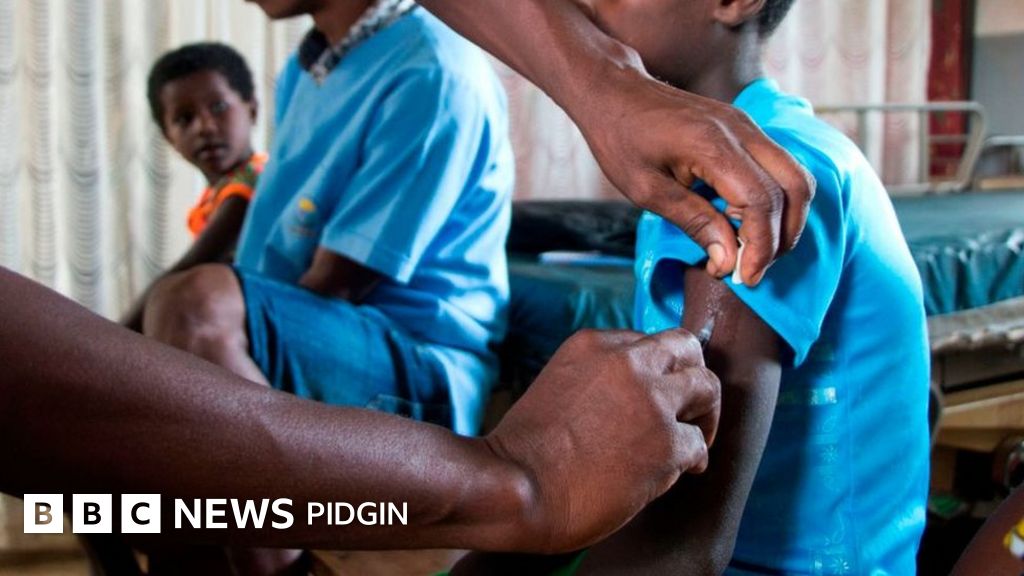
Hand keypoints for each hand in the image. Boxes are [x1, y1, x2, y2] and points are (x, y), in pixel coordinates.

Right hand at [485, 328, 720, 552]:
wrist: (514, 487)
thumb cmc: (524, 452)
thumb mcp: (557, 387)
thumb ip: (596, 381)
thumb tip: (630, 403)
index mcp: (593, 346)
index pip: (644, 342)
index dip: (655, 369)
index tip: (654, 392)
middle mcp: (627, 363)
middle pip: (686, 347)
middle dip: (693, 374)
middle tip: (691, 407)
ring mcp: (651, 401)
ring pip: (707, 386)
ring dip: (705, 413)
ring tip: (697, 437)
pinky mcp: (667, 444)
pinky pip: (698, 444)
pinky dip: (693, 459)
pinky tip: (681, 472)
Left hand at [577, 64, 814, 285]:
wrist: (614, 91)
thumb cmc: (621, 139)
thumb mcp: (646, 190)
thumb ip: (692, 222)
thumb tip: (727, 260)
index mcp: (712, 145)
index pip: (760, 201)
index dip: (759, 246)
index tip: (745, 278)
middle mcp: (741, 130)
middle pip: (792, 188)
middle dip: (781, 238)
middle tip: (753, 270)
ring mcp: (747, 125)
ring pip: (795, 176)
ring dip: (786, 220)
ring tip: (755, 252)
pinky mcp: (746, 128)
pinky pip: (780, 166)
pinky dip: (777, 200)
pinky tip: (747, 223)